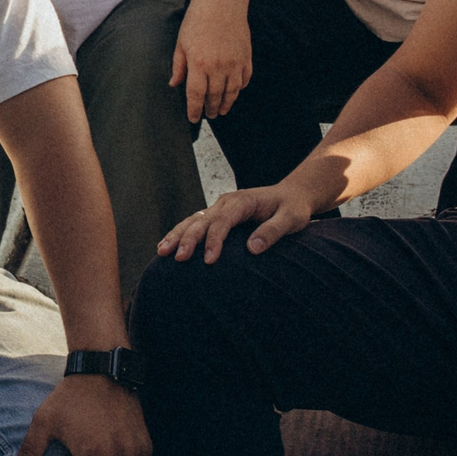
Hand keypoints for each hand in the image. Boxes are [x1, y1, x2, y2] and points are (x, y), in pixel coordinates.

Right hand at [157, 182, 316, 263]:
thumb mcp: (292, 218)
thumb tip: (252, 248)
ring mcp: (220, 208)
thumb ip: (273, 231)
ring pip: (193, 220)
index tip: (209, 260)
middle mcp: (226, 202)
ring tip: (162, 252)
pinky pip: (195, 223)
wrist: (293, 194)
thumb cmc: (294, 207)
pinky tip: (167, 246)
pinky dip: (180, 234)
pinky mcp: (218, 215)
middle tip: (177, 258)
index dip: (214, 240)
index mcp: (242, 201)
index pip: (222, 221)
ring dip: (177, 235)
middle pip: (201, 219)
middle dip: (187, 238)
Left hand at [171, 1, 252, 121]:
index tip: (193, 118)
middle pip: (214, 96)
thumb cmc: (197, 20)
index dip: (194, 110)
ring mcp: (234, 62)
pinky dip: (240, 88)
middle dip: (211, 109)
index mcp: (198, 64)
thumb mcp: (181, 43)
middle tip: (209, 116)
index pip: (195, 95)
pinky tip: (235, 92)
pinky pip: (245, 78)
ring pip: (232, 91)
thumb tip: (174, 84)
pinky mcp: (246, 57)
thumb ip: (178, 66)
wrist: (221, 2)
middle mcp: (218, 66)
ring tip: (222, 110)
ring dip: (227, 103)